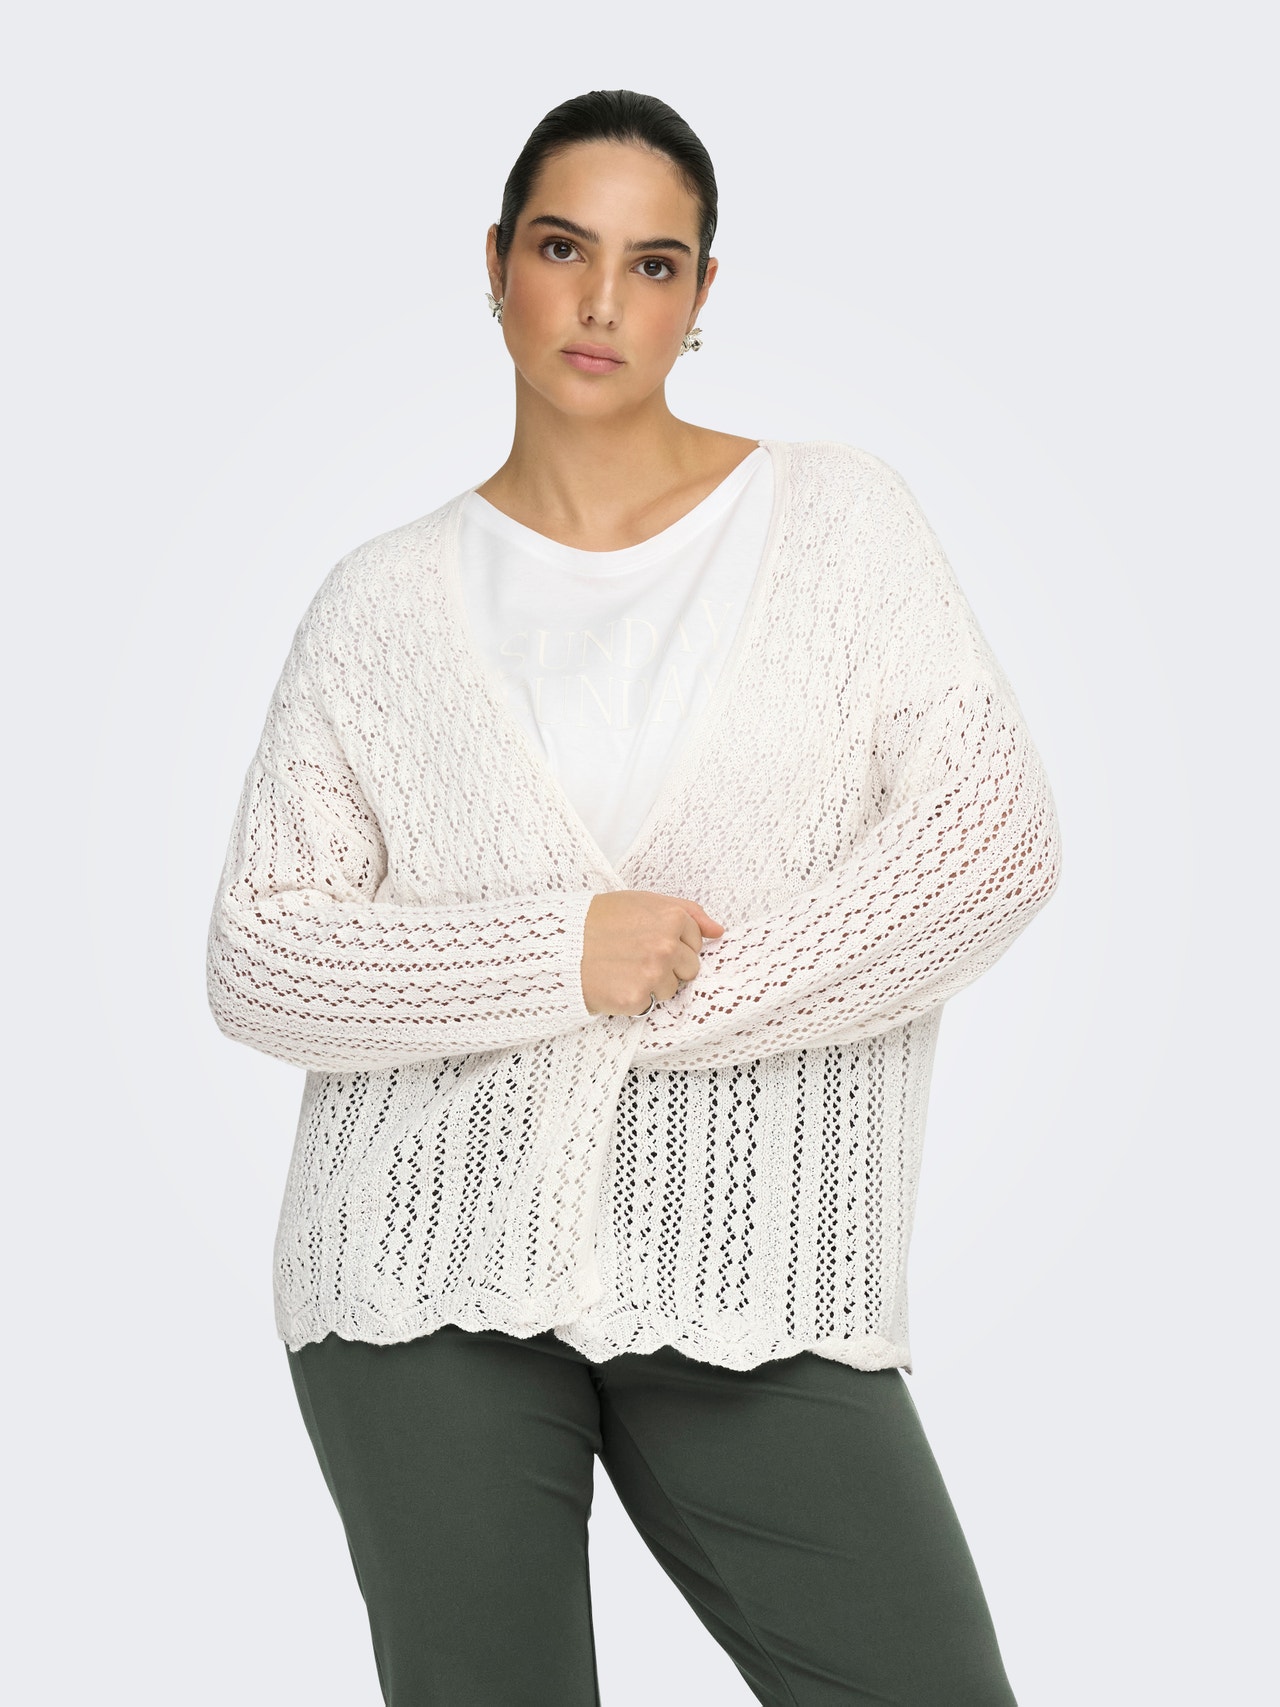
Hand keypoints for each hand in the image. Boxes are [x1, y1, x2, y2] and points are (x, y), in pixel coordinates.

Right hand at [581, 890, 724, 1016]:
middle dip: (668, 966)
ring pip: (671, 989)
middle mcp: (666, 946)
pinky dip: (633, 999)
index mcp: (671, 918)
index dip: (672, 943)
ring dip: (651, 984)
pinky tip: (614, 982)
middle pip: (690, 969)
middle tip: (635, 956)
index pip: (696, 942)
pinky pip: (649, 1005)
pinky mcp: (636, 998)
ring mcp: (653, 974)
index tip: (647, 939)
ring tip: (623, 969)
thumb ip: (688, 912)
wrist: (558, 945)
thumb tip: (719, 931)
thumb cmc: (598, 919)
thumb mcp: (643, 901)